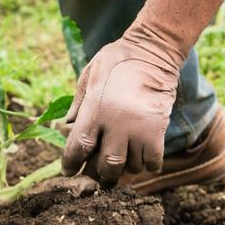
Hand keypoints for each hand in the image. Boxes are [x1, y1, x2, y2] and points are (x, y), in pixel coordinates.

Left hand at [62, 19, 184, 184]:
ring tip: (123, 160)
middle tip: (98, 172)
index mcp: (94, 110)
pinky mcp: (158, 129)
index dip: (71, 164)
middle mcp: (115, 124)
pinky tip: (143, 157)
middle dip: (100, 173)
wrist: (153, 50)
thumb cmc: (117, 61)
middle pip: (106, 165)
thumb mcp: (88, 76)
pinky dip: (147, 164)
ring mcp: (138, 128)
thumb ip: (78, 103)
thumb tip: (66, 127)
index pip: (78, 148)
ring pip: (130, 166)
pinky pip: (152, 160)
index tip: (70, 171)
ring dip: (125, 168)